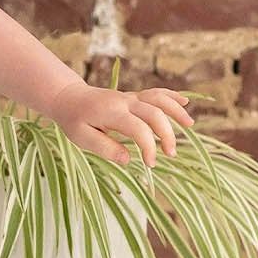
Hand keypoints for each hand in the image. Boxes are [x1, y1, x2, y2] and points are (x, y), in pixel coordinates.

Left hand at [47, 81, 194, 167]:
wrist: (68, 98)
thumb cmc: (73, 120)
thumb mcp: (82, 138)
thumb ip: (105, 148)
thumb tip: (128, 159)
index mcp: (112, 113)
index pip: (139, 129)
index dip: (148, 147)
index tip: (150, 164)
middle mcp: (124, 101)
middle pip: (154, 113)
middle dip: (166, 134)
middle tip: (170, 154)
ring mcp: (129, 97)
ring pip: (158, 99)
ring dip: (175, 111)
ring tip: (190, 125)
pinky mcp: (132, 97)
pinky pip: (154, 93)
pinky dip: (170, 96)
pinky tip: (184, 102)